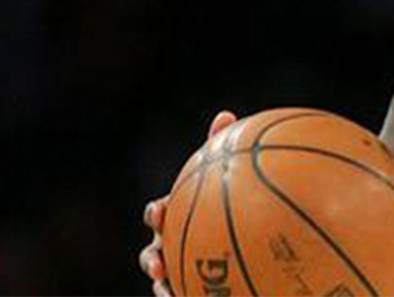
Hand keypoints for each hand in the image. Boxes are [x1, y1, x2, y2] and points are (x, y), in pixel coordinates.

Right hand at [138, 110, 237, 295]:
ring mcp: (179, 268)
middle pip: (152, 254)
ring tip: (172, 295)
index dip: (157, 213)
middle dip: (152, 260)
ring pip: (165, 283)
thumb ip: (221, 149)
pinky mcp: (191, 285)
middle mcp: (170, 244)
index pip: (159, 213)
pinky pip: (188, 293)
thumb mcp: (227, 175)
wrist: (242, 236)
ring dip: (165, 290)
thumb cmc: (228, 198)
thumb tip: (225, 114)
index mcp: (175, 216)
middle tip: (160, 264)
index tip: (160, 213)